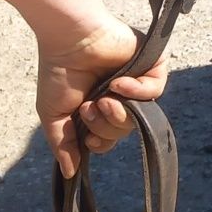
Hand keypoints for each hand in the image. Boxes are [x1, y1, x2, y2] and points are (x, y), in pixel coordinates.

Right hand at [36, 15, 169, 177]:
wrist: (69, 39)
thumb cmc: (59, 71)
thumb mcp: (55, 115)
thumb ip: (64, 144)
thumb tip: (72, 172)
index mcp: (100, 108)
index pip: (110, 138)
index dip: (101, 142)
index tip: (87, 138)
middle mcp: (120, 96)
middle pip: (125, 129)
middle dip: (105, 126)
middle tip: (90, 107)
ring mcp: (138, 81)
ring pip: (140, 115)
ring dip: (118, 112)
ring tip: (102, 98)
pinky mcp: (152, 64)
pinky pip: (155, 89)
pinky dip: (136, 91)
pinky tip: (118, 83)